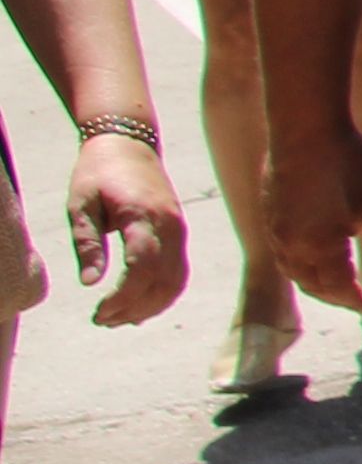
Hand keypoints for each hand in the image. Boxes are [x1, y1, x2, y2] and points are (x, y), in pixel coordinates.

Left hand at [63, 129, 183, 328]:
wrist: (128, 143)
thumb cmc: (97, 172)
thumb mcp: (80, 205)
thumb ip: (87, 243)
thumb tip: (91, 283)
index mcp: (143, 216)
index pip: (142, 268)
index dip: (123, 297)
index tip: (99, 311)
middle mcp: (170, 226)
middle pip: (163, 281)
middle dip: (135, 308)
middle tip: (103, 320)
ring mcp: (179, 230)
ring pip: (176, 281)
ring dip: (150, 306)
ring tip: (120, 318)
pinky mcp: (180, 233)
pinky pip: (178, 272)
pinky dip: (162, 294)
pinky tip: (139, 305)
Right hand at [269, 120, 361, 316]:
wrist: (305, 125)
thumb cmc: (348, 159)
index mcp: (320, 246)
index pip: (338, 287)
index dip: (354, 300)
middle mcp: (290, 244)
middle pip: (312, 284)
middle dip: (335, 297)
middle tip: (356, 301)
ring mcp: (275, 229)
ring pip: (292, 271)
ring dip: (314, 283)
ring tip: (336, 285)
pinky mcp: (268, 213)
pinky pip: (281, 252)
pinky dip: (299, 264)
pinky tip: (313, 257)